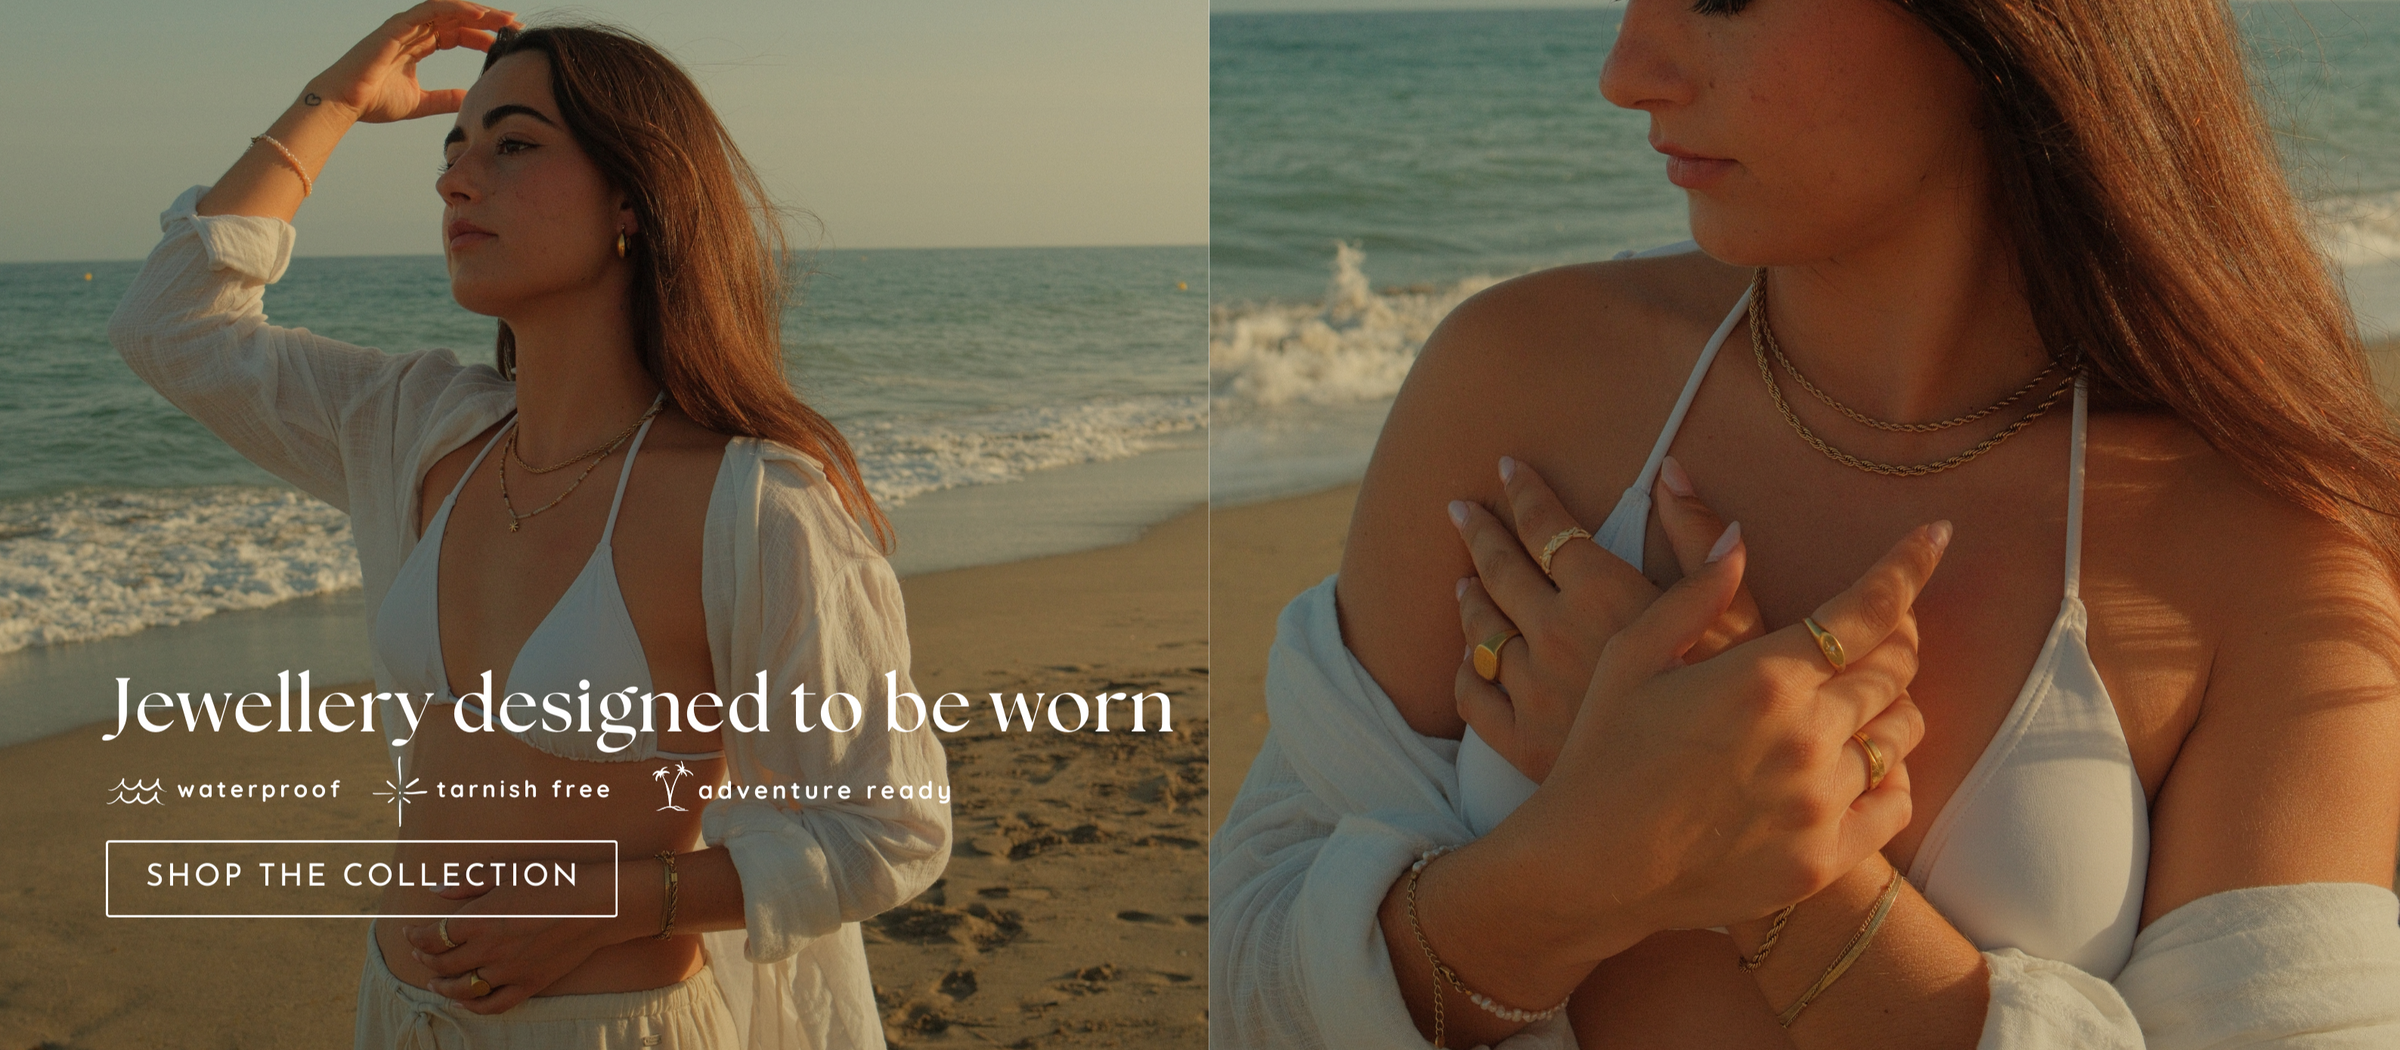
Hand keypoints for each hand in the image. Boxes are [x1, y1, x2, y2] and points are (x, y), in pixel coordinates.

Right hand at [306, 1, 520, 123]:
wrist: (344, 104)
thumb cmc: (373, 102)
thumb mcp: (420, 102)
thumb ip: (444, 99)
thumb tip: (468, 99)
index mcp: (418, 45)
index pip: (457, 33)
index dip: (482, 35)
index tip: (506, 42)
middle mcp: (413, 31)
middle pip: (457, 18)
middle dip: (487, 20)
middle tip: (515, 24)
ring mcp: (405, 26)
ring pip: (448, 9)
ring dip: (477, 11)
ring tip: (504, 18)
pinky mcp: (397, 26)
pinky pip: (431, 9)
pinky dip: (455, 8)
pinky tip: (478, 14)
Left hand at [398, 860, 617, 1013]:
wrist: (599, 905)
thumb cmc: (555, 880)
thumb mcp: (508, 870)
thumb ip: (468, 882)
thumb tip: (435, 889)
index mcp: (479, 920)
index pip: (432, 936)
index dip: (415, 936)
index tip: (410, 931)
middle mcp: (489, 950)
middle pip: (442, 964)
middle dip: (424, 959)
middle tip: (419, 952)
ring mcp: (508, 972)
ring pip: (462, 989)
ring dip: (441, 987)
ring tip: (433, 982)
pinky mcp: (529, 985)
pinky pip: (493, 1004)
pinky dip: (473, 1006)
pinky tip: (464, 1000)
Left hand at [1449, 455, 1765, 781]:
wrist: (1702, 799)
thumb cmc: (1733, 696)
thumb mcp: (1736, 611)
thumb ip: (1697, 535)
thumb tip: (1671, 470)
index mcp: (1602, 594)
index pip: (1548, 527)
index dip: (1525, 494)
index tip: (1506, 468)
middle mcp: (1554, 633)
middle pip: (1500, 570)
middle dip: (1479, 532)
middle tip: (1461, 509)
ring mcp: (1531, 689)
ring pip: (1481, 631)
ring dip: (1469, 599)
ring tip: (1462, 580)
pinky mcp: (1521, 742)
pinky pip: (1474, 697)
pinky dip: (1467, 672)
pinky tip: (1470, 660)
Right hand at [1506, 518, 1940, 949]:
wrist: (1590, 870)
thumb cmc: (1601, 755)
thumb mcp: (1630, 659)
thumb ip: (1695, 595)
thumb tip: (1740, 539)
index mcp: (1764, 678)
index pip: (1868, 609)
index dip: (1909, 566)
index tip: (1936, 534)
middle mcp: (1807, 736)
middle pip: (1896, 668)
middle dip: (1896, 636)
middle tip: (1877, 629)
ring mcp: (1821, 802)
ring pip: (1902, 732)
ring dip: (1890, 705)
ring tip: (1857, 701)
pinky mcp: (1825, 859)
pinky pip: (1895, 802)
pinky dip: (1887, 775)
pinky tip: (1856, 766)